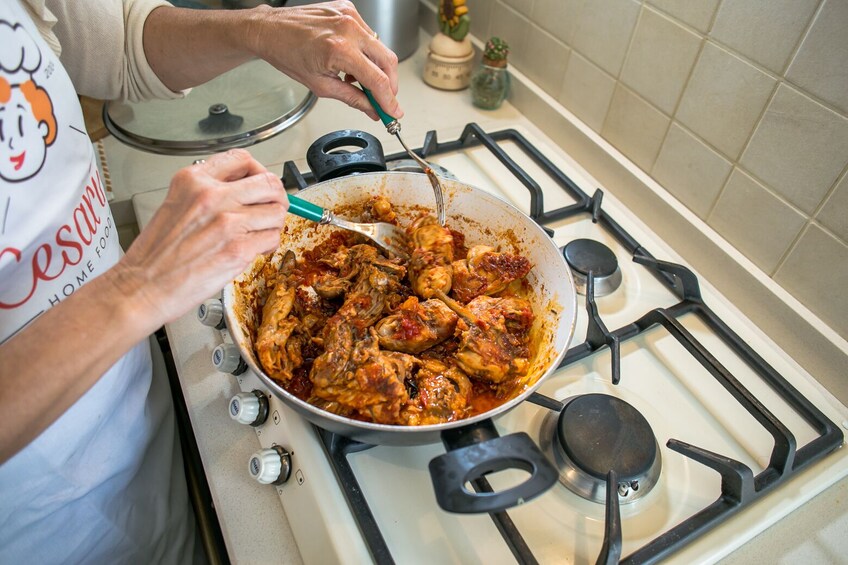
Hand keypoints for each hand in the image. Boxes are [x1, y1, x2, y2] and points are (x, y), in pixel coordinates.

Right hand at [116, 149, 286, 324]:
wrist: (142, 286)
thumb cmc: (156, 254)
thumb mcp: (177, 204)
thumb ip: (209, 192)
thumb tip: (245, 190)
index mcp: (194, 180)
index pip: (242, 159)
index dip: (258, 172)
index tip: (259, 185)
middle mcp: (212, 195)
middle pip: (269, 183)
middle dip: (276, 198)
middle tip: (270, 211)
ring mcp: (227, 221)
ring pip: (276, 212)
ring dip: (273, 225)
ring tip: (258, 235)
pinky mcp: (238, 248)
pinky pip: (272, 238)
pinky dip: (268, 246)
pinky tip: (253, 251)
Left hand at [246, 1, 402, 120]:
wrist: (271, 30)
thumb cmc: (287, 54)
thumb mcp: (321, 86)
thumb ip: (352, 98)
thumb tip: (372, 109)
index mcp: (339, 49)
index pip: (377, 80)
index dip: (389, 100)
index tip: (394, 112)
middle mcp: (348, 28)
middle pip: (388, 61)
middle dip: (390, 85)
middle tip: (384, 100)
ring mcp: (350, 16)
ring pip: (380, 47)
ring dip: (376, 68)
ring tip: (357, 79)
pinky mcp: (348, 9)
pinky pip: (369, 34)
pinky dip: (366, 51)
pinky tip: (351, 60)